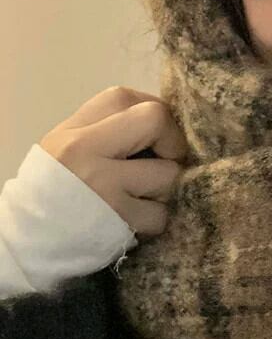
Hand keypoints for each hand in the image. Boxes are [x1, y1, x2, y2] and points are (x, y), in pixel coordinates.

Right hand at [39, 86, 188, 238]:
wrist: (31, 241)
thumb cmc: (58, 193)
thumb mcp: (68, 149)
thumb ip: (108, 130)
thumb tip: (163, 123)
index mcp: (74, 130)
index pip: (125, 97)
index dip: (153, 113)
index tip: (156, 136)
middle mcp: (86, 149)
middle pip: (156, 119)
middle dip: (173, 144)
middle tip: (164, 164)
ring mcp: (103, 184)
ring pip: (169, 173)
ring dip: (166, 191)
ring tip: (142, 200)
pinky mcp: (118, 218)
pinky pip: (161, 214)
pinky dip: (155, 221)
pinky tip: (134, 223)